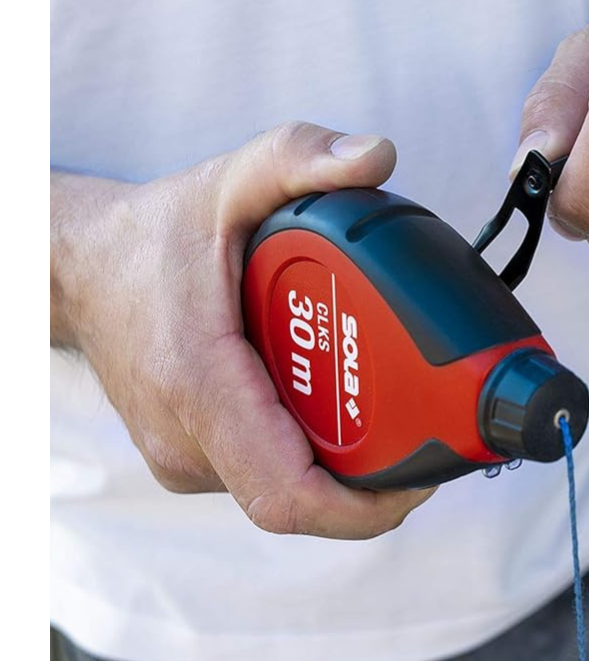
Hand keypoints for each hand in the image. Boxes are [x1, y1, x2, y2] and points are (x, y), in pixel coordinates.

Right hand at [52, 123, 436, 538]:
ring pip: (288, 489)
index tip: (425, 476)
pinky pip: (269, 472)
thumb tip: (376, 154)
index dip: (367, 505)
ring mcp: (189, 459)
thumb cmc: (153, 237)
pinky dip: (314, 449)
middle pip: (304, 500)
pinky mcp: (196, 459)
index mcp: (199, 387)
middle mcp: (189, 442)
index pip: (289, 494)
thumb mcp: (228, 182)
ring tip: (398, 407)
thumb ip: (299, 157)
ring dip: (349, 463)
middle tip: (434, 427)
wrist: (82, 272)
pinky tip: (345, 402)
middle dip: (379, 477)